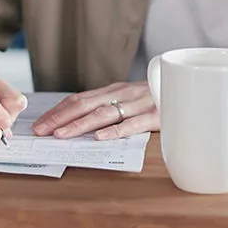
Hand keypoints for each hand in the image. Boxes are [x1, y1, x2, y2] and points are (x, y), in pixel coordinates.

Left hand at [32, 81, 156, 140]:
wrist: (188, 90)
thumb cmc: (151, 99)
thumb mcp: (125, 100)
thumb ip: (104, 108)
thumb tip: (72, 123)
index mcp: (111, 91)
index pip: (78, 100)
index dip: (57, 112)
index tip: (39, 125)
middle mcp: (121, 94)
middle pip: (85, 105)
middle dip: (60, 119)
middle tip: (42, 131)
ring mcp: (138, 104)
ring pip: (104, 113)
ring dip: (80, 125)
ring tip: (62, 135)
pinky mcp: (156, 115)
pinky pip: (133, 123)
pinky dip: (116, 130)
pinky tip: (100, 137)